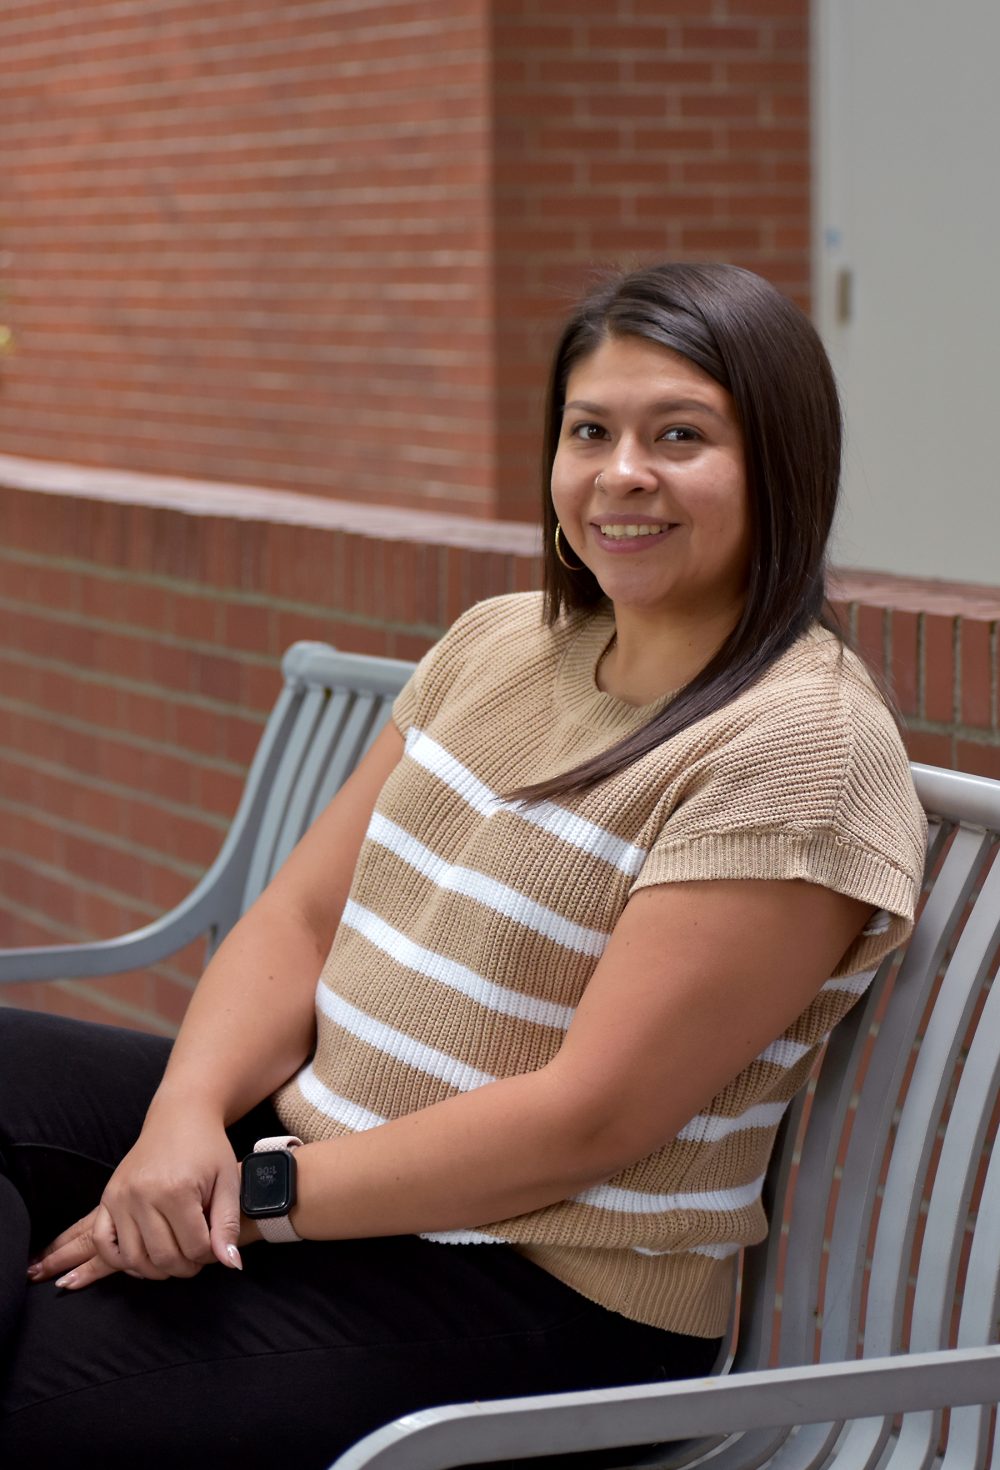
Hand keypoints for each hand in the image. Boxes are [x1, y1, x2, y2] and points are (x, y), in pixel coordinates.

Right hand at [29, 1104, 247, 1290]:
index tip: (215, 1248)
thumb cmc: (208, 1147)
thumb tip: (231, 1264)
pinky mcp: (107, 1197)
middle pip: (163, 1257)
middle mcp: (143, 1195)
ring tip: (174, 1258)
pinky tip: (142, 1257)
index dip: (210, 1256)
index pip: (194, 1248)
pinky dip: (120, 1260)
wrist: (180, 1116)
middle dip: (185, 1267)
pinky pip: (103, 1242)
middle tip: (196, 1258)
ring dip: (156, 1269)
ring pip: (133, 1258)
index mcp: (177, 1189)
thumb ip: (228, 1224)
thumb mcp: (228, 1180)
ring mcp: (121, 1197)